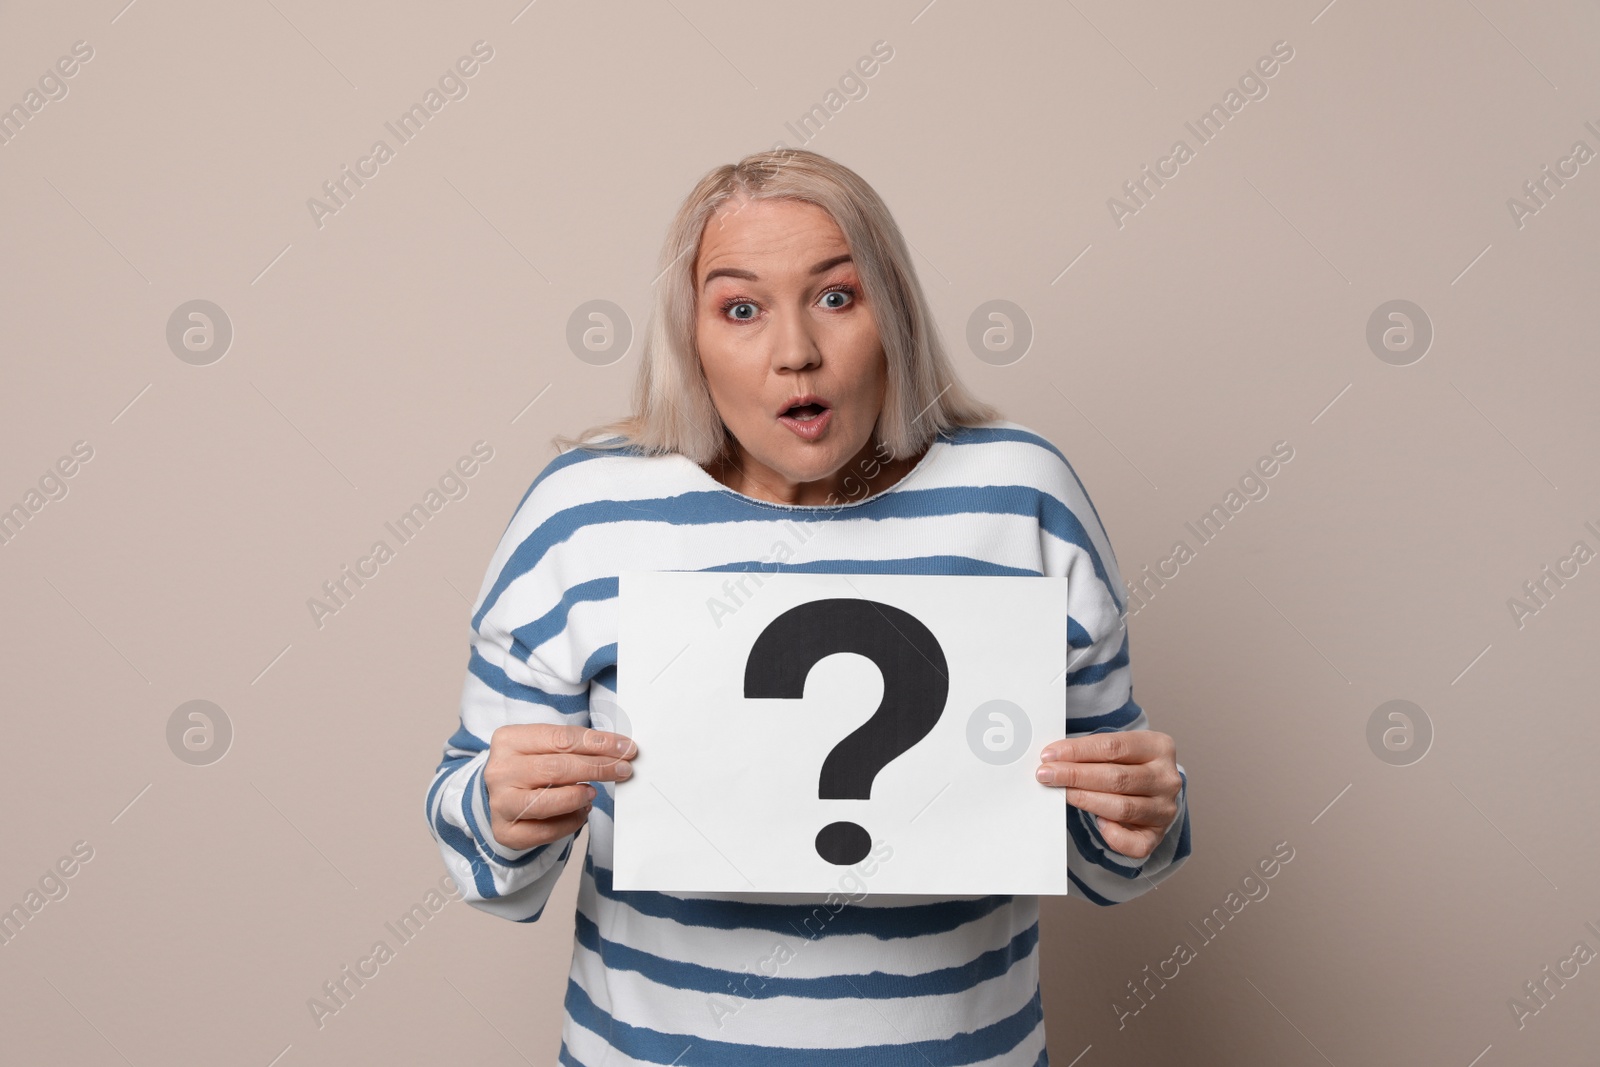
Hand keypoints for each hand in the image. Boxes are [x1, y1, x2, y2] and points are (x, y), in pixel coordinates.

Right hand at [484, 724, 636, 850]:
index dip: (598, 743)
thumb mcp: (545, 746)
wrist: (502, 794)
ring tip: (594, 793)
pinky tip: (581, 812)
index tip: (625, 747)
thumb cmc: (531, 766)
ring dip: (579, 797)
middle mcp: (500, 771)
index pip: (561, 738)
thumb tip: (619, 748)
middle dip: (598, 768)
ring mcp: (500, 803)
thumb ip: (575, 745)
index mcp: (509, 740)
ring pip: (548, 802)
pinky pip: (546, 831)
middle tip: (623, 770)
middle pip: (557, 768)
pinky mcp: (506, 831)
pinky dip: (570, 822)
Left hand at [1035, 730, 1181, 859]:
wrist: (1151, 788)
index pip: (1113, 747)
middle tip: (1046, 775)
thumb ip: (1091, 751)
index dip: (1077, 751)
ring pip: (1122, 808)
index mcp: (1159, 747)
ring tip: (1062, 793)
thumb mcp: (1117, 749)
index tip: (1049, 755)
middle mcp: (1167, 779)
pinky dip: (1113, 835)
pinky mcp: (1158, 835)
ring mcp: (1165, 809)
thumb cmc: (1127, 765)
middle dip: (1075, 776)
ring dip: (1085, 800)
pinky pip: (1134, 843)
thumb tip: (1053, 759)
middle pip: (1116, 778)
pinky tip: (1098, 823)